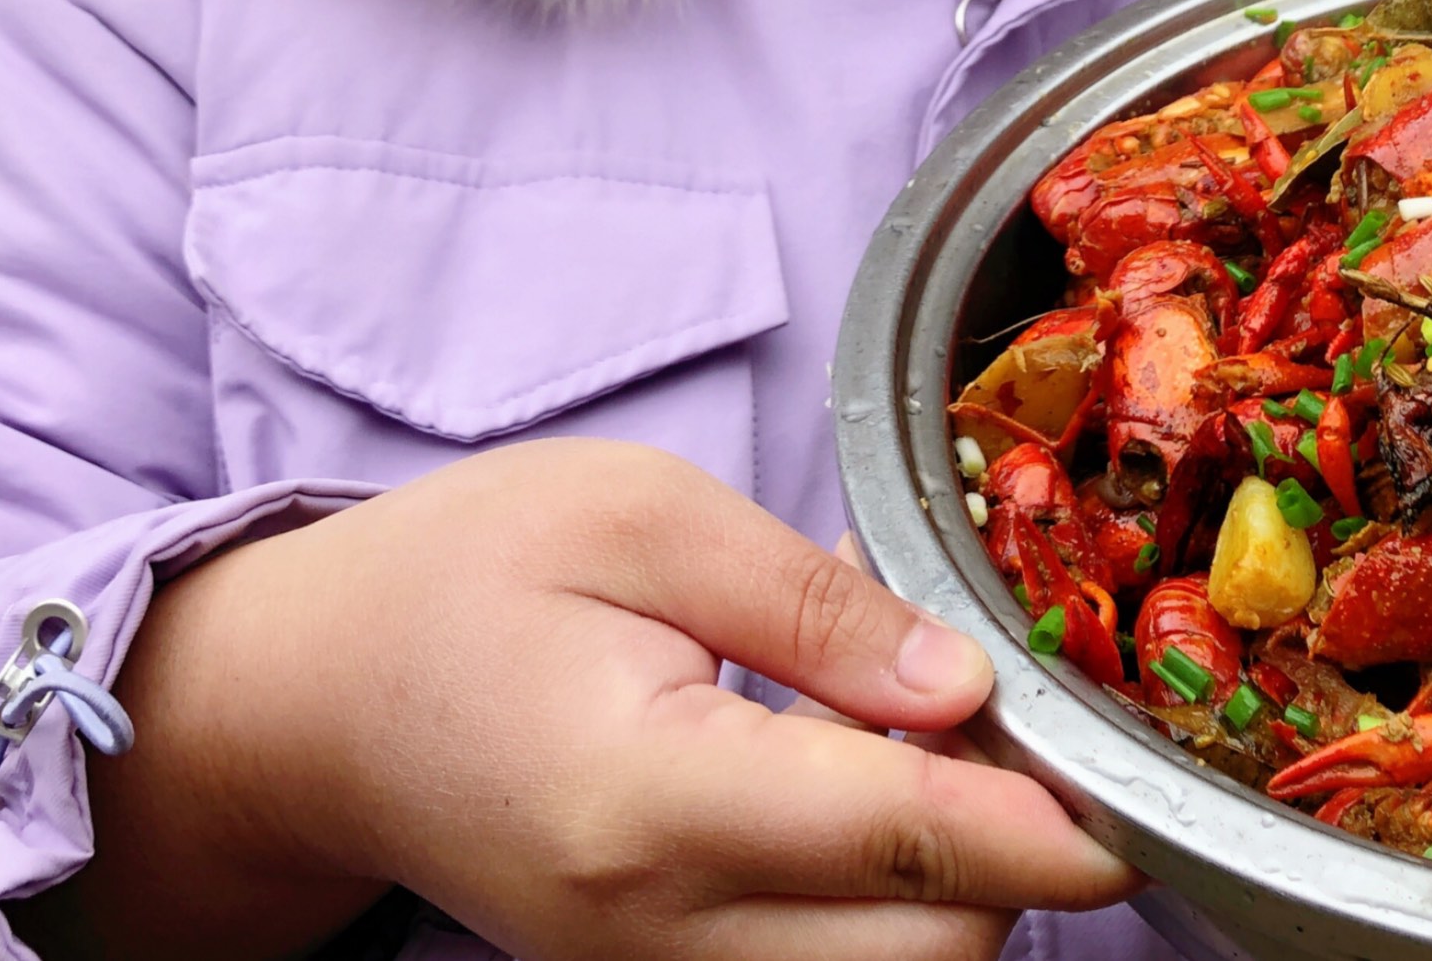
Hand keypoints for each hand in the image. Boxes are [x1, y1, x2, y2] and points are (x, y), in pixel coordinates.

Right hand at [13, 440, 1138, 960]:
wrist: (304, 703)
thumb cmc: (457, 580)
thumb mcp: (637, 513)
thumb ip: (816, 603)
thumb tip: (963, 683)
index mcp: (647, 796)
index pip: (901, 846)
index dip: (1042, 823)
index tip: (1127, 791)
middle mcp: (653, 928)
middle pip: (927, 953)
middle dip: (1012, 853)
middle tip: (997, 715)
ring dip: (951, 887)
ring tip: (907, 743)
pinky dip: (881, 910)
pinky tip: (855, 795)